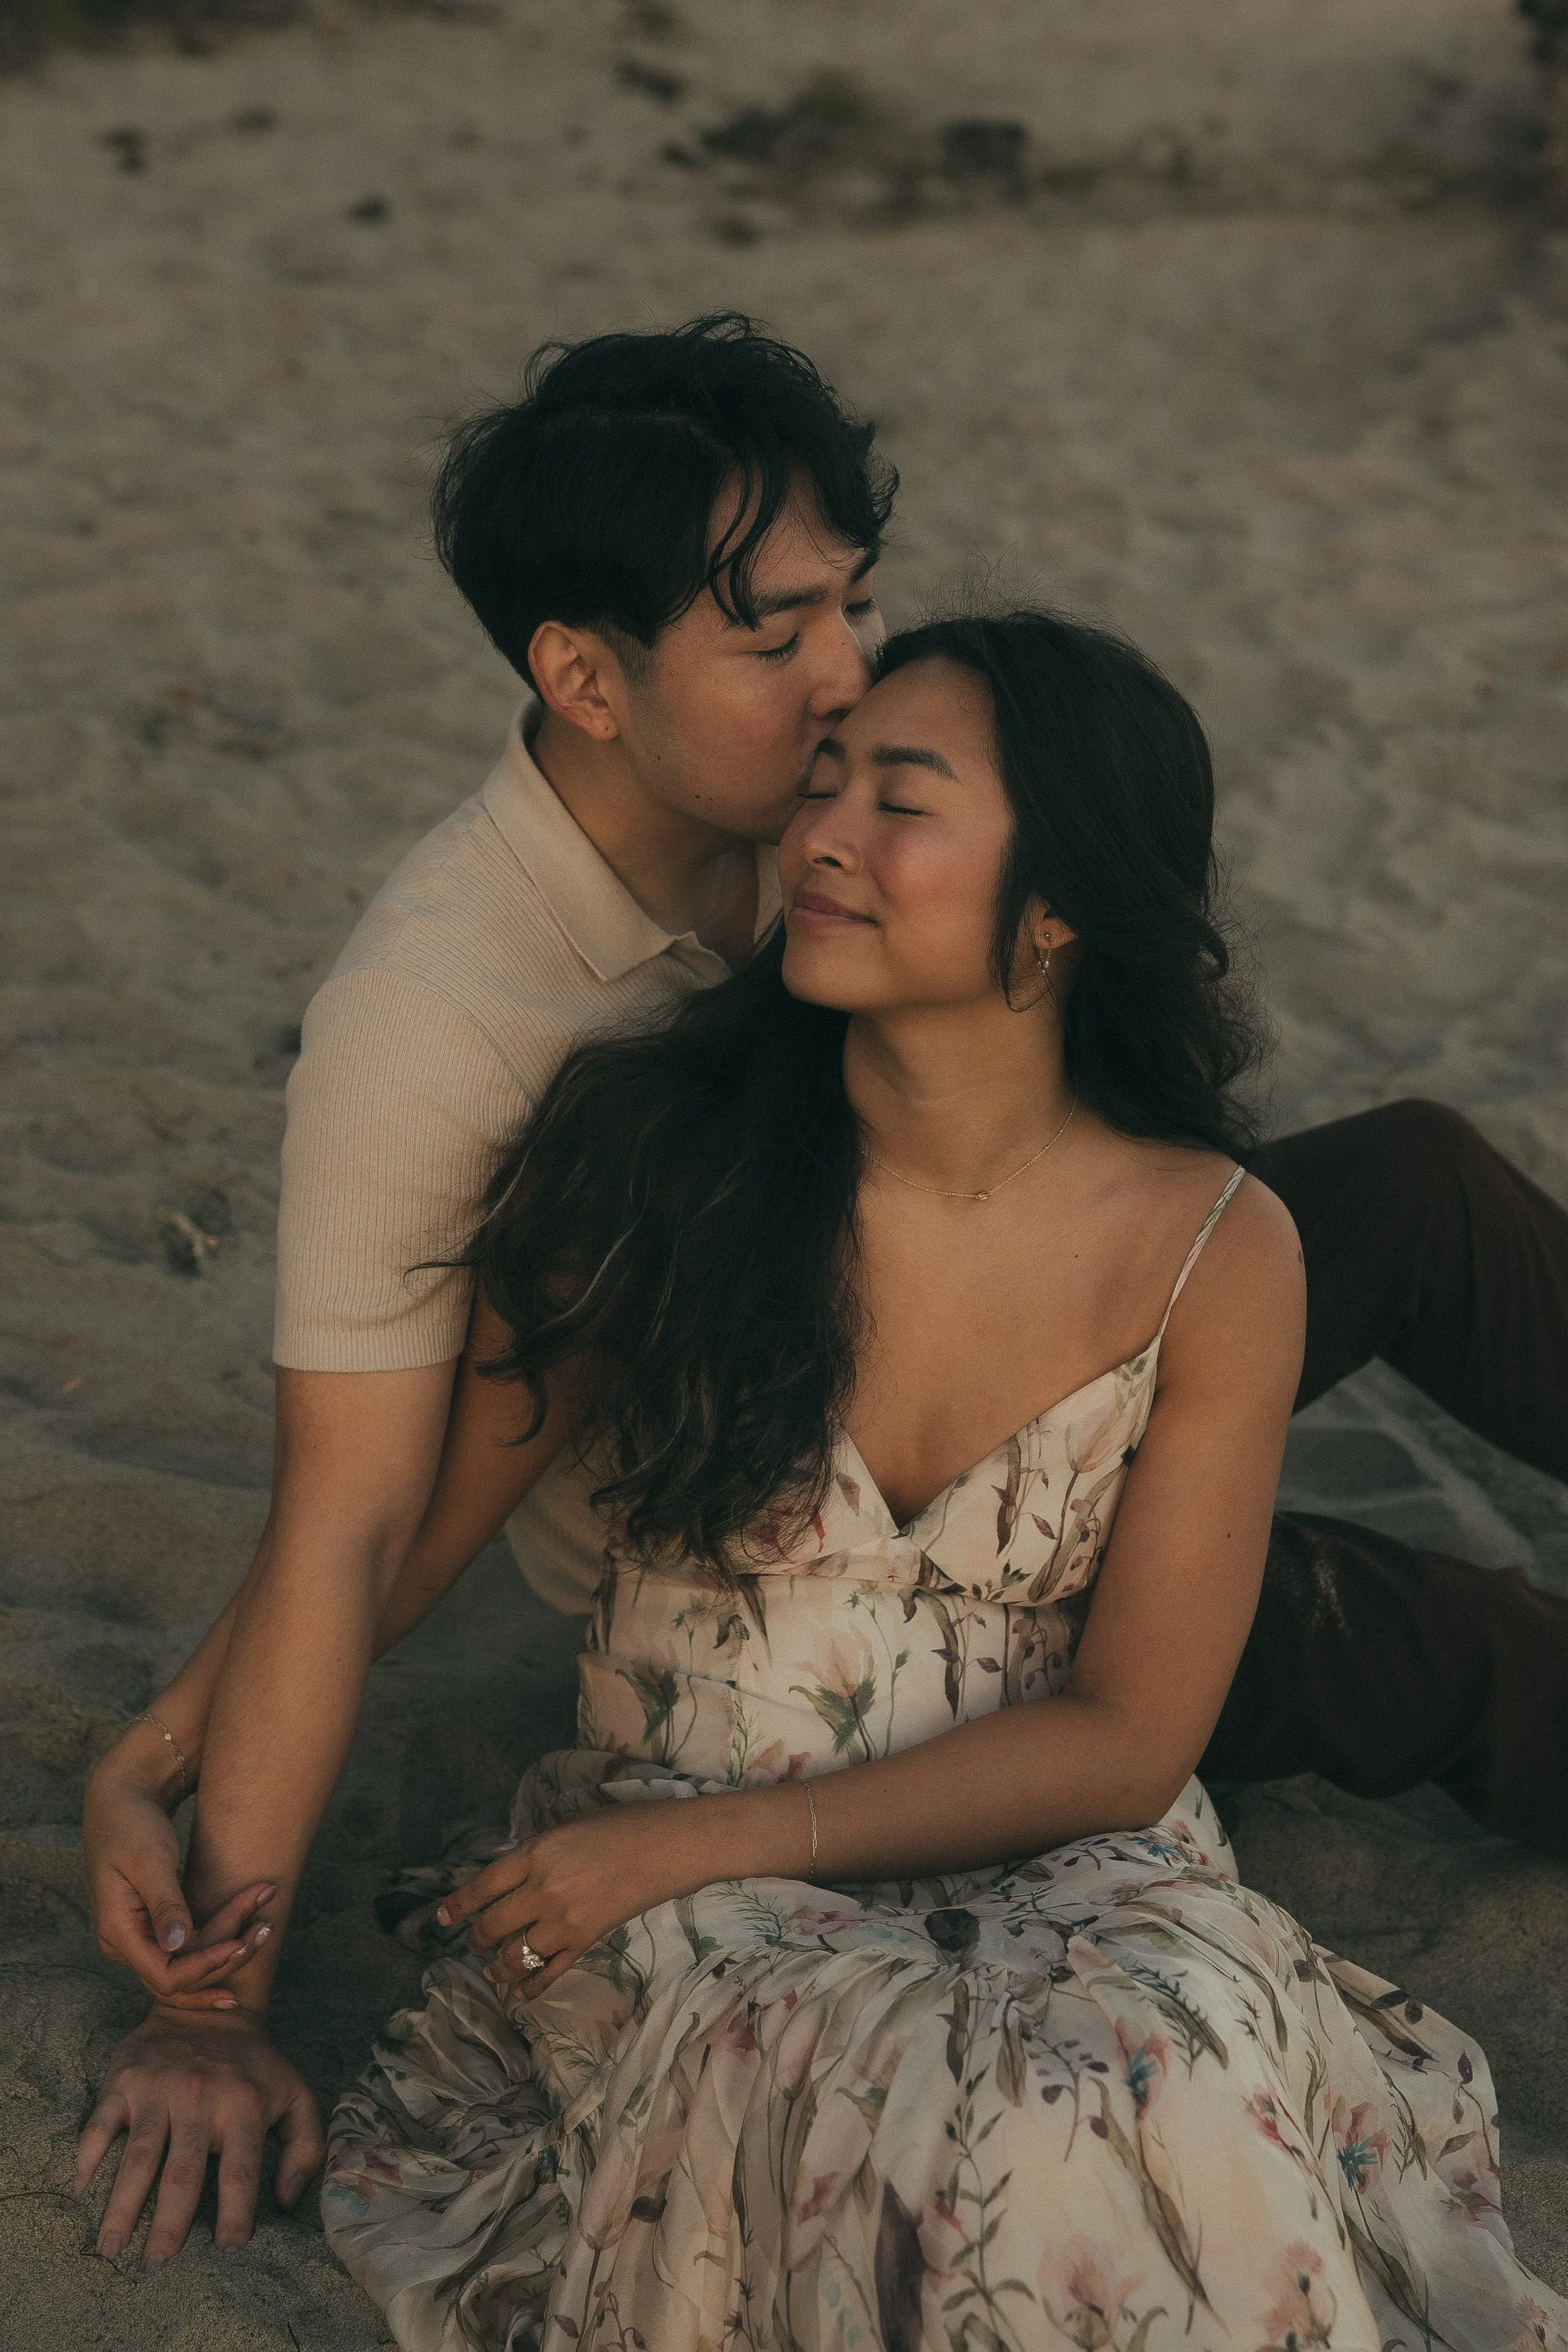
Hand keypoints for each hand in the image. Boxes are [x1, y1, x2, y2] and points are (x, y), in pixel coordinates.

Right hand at [73, 2007, 323, 2263]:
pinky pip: (100, 2126)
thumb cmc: (252, 2065)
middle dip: (168, 2226)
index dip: (235, 2215)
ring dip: (121, 2207)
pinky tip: (81, 2193)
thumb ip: (305, 2146)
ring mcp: (158, 2090)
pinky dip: (87, 2160)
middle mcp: (201, 2098)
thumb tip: (287, 2201)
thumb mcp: (294, 2094)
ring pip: (137, 2158)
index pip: (240, 2171)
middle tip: (154, 2268)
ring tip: (110, 2250)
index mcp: (245, 2105)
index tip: (227, 2254)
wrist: (204, 2005)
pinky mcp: (124, 2082)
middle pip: (182, 2174)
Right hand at [83, 1758, 274, 2008]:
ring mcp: (137, 1938)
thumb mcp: (151, 1860)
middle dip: (224, 1961)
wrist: (120, 1801)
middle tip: (265, 1931)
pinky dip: (217, 1942)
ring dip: (226, 1954)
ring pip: (186, 1969)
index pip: (164, 1975)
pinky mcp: (152, 1928)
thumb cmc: (132, 1824)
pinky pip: (186, 1951)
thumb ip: (165, 1903)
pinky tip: (247, 1934)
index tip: (241, 1943)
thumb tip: (177, 1945)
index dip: (205, 1966)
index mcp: (117, 1931)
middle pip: (178, 1980)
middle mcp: (123, 1944)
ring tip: (266, 1928)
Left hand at [439, 1802, 718, 2000]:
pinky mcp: (586, 1943)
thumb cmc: (624, 1824)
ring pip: (513, 1956)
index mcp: (535, 1853)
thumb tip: (502, 1862)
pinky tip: (519, 1994)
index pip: (480, 1885)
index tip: (441, 1920)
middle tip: (471, 1943)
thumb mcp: (571, 1824)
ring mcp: (563, 1921)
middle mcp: (541, 1890)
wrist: (671, 1846)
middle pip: (491, 1925)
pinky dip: (529, 1987)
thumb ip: (534, 1848)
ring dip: (497, 1967)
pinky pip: (548, 1974)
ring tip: (492, 1970)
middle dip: (475, 1939)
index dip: (456, 1906)